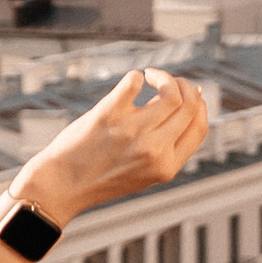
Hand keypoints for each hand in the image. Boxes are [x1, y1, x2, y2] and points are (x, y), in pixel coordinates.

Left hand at [22, 66, 209, 221]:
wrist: (61, 186)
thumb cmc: (102, 175)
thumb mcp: (144, 171)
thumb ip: (166, 144)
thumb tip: (187, 99)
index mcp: (167, 166)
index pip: (200, 126)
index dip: (199, 105)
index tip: (189, 94)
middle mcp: (153, 150)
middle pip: (189, 105)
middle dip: (184, 85)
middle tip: (169, 80)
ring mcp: (132, 132)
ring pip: (169, 92)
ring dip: (164, 76)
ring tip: (152, 77)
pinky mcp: (108, 115)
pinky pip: (133, 81)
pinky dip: (137, 76)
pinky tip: (132, 82)